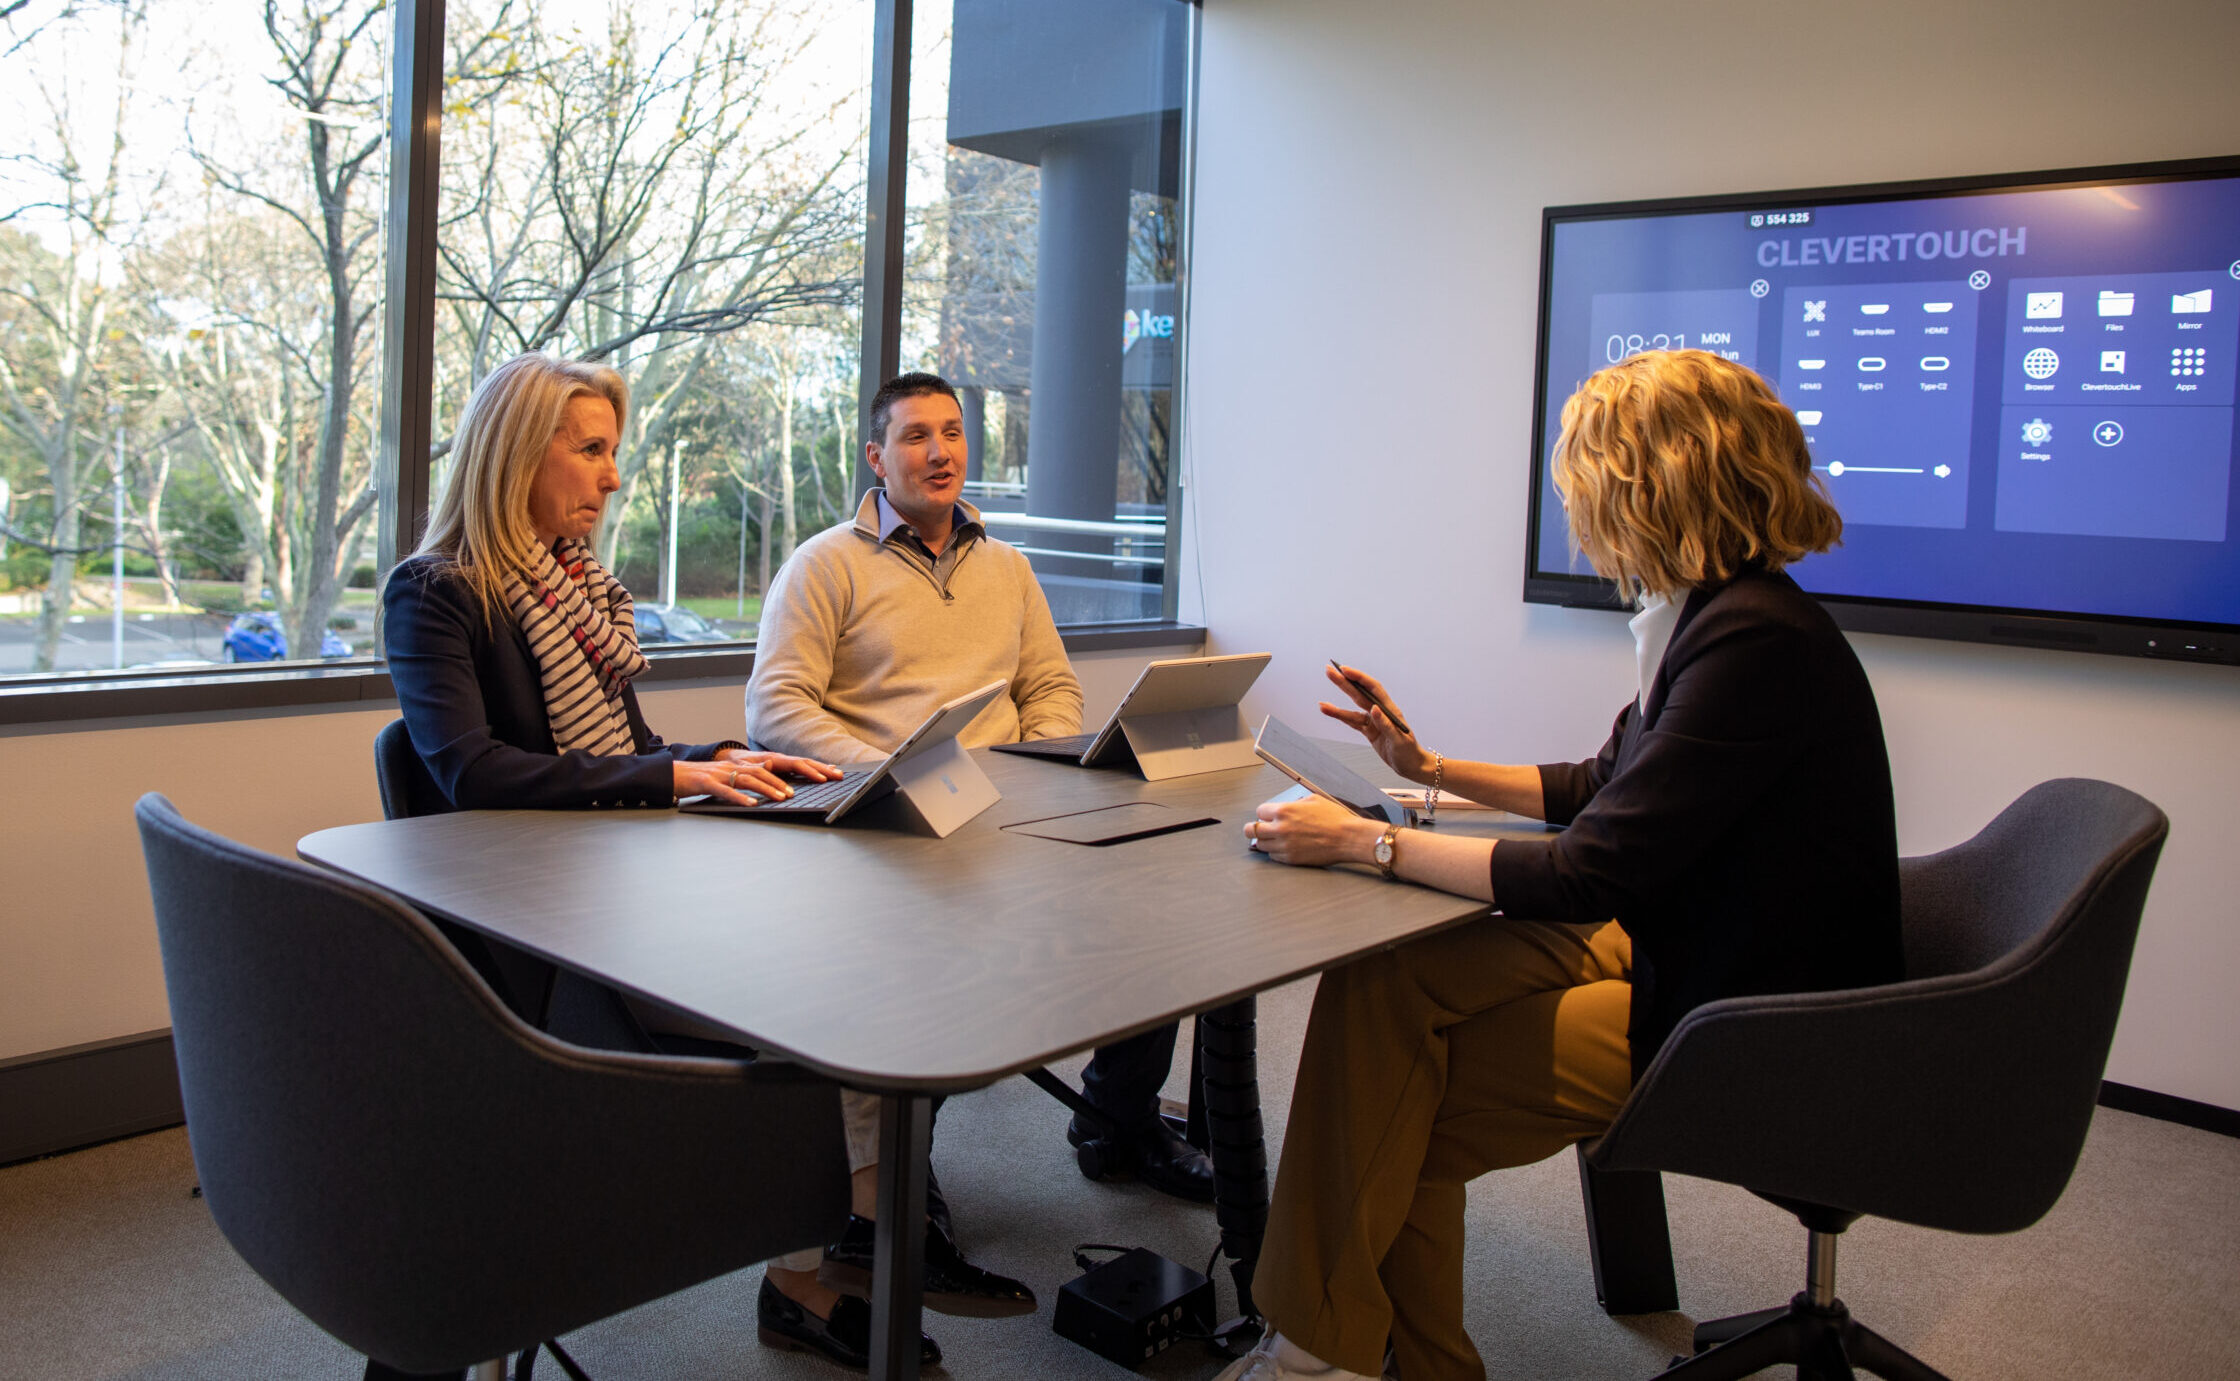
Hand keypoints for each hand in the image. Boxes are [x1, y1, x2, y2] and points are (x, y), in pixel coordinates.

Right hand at [675, 749, 842, 805]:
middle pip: (774, 765)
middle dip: (799, 772)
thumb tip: (779, 780)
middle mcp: (739, 764)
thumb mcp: (735, 776)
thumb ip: (756, 777)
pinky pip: (726, 790)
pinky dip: (740, 797)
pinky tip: (752, 805)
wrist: (674, 774)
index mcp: (748, 762)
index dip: (808, 766)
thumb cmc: (707, 778)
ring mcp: (723, 772)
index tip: (831, 773)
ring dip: (770, 787)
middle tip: (821, 781)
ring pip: (751, 777)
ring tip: (785, 797)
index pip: (784, 762)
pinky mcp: (707, 782)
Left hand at [1244, 793, 1382, 867]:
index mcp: (1284, 811)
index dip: (1264, 813)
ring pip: (1260, 845)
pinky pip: (1273, 856)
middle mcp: (1281, 828)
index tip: (1268, 816)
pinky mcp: (1291, 859)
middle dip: (1254, 828)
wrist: (1348, 837)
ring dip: (1265, 841)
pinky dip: (1276, 851)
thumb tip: (1286, 807)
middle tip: (1258, 828)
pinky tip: (1284, 846)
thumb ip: (1294, 803)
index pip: (1259, 812)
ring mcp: (1284, 845)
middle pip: (1251, 830)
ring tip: (1274, 838)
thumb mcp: (1313, 799)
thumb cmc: (1335, 818)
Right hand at [1319, 663, 1431, 781]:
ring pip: (1352, 709)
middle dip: (1344, 682)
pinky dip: (1340, 717)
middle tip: (1329, 671)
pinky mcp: (1369, 730)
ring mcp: (1373, 721)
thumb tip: (1374, 709)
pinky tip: (1328, 711)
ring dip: (1337, 705)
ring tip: (1321, 704)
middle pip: (1359, 693)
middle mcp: (1380, 711)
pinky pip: (1351, 721)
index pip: (1373, 688)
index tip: (1344, 670)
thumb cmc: (1408, 752)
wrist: (1410, 764)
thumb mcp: (1399, 740)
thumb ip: (1386, 724)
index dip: (1359, 677)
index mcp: (1390, 709)